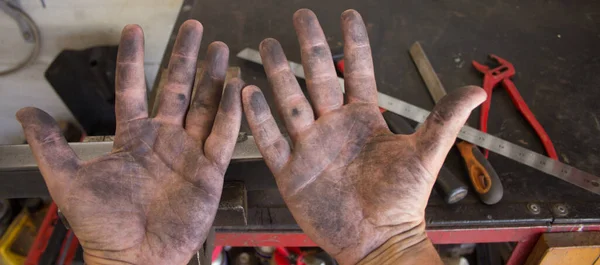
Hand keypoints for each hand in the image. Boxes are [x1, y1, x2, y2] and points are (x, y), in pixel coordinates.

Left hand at [17, 21, 242, 263]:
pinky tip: (237, 88)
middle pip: (177, 89)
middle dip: (187, 58)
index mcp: (134, 138)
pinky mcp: (209, 171)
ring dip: (213, 79)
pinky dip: (231, 112)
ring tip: (220, 51)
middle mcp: (165, 140)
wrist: (135, 259)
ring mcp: (189, 153)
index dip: (134, 59)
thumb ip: (51, 146)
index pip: (133, 88)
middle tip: (196, 30)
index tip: (135, 30)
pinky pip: (222, 136)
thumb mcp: (69, 182)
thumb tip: (27, 113)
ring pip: (204, 106)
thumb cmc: (103, 226)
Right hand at [242, 9, 485, 264]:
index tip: (348, 15)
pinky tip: (248, 93)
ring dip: (279, 74)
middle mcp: (334, 126)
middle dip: (309, 46)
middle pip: (318, 77)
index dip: (353, 43)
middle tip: (301, 16)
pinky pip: (271, 140)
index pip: (357, 71)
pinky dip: (259, 118)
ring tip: (267, 46)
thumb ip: (443, 119)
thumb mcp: (425, 155)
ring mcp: (310, 146)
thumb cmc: (402, 201)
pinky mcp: (291, 171)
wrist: (378, 240)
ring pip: (290, 101)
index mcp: (364, 118)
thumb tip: (476, 90)